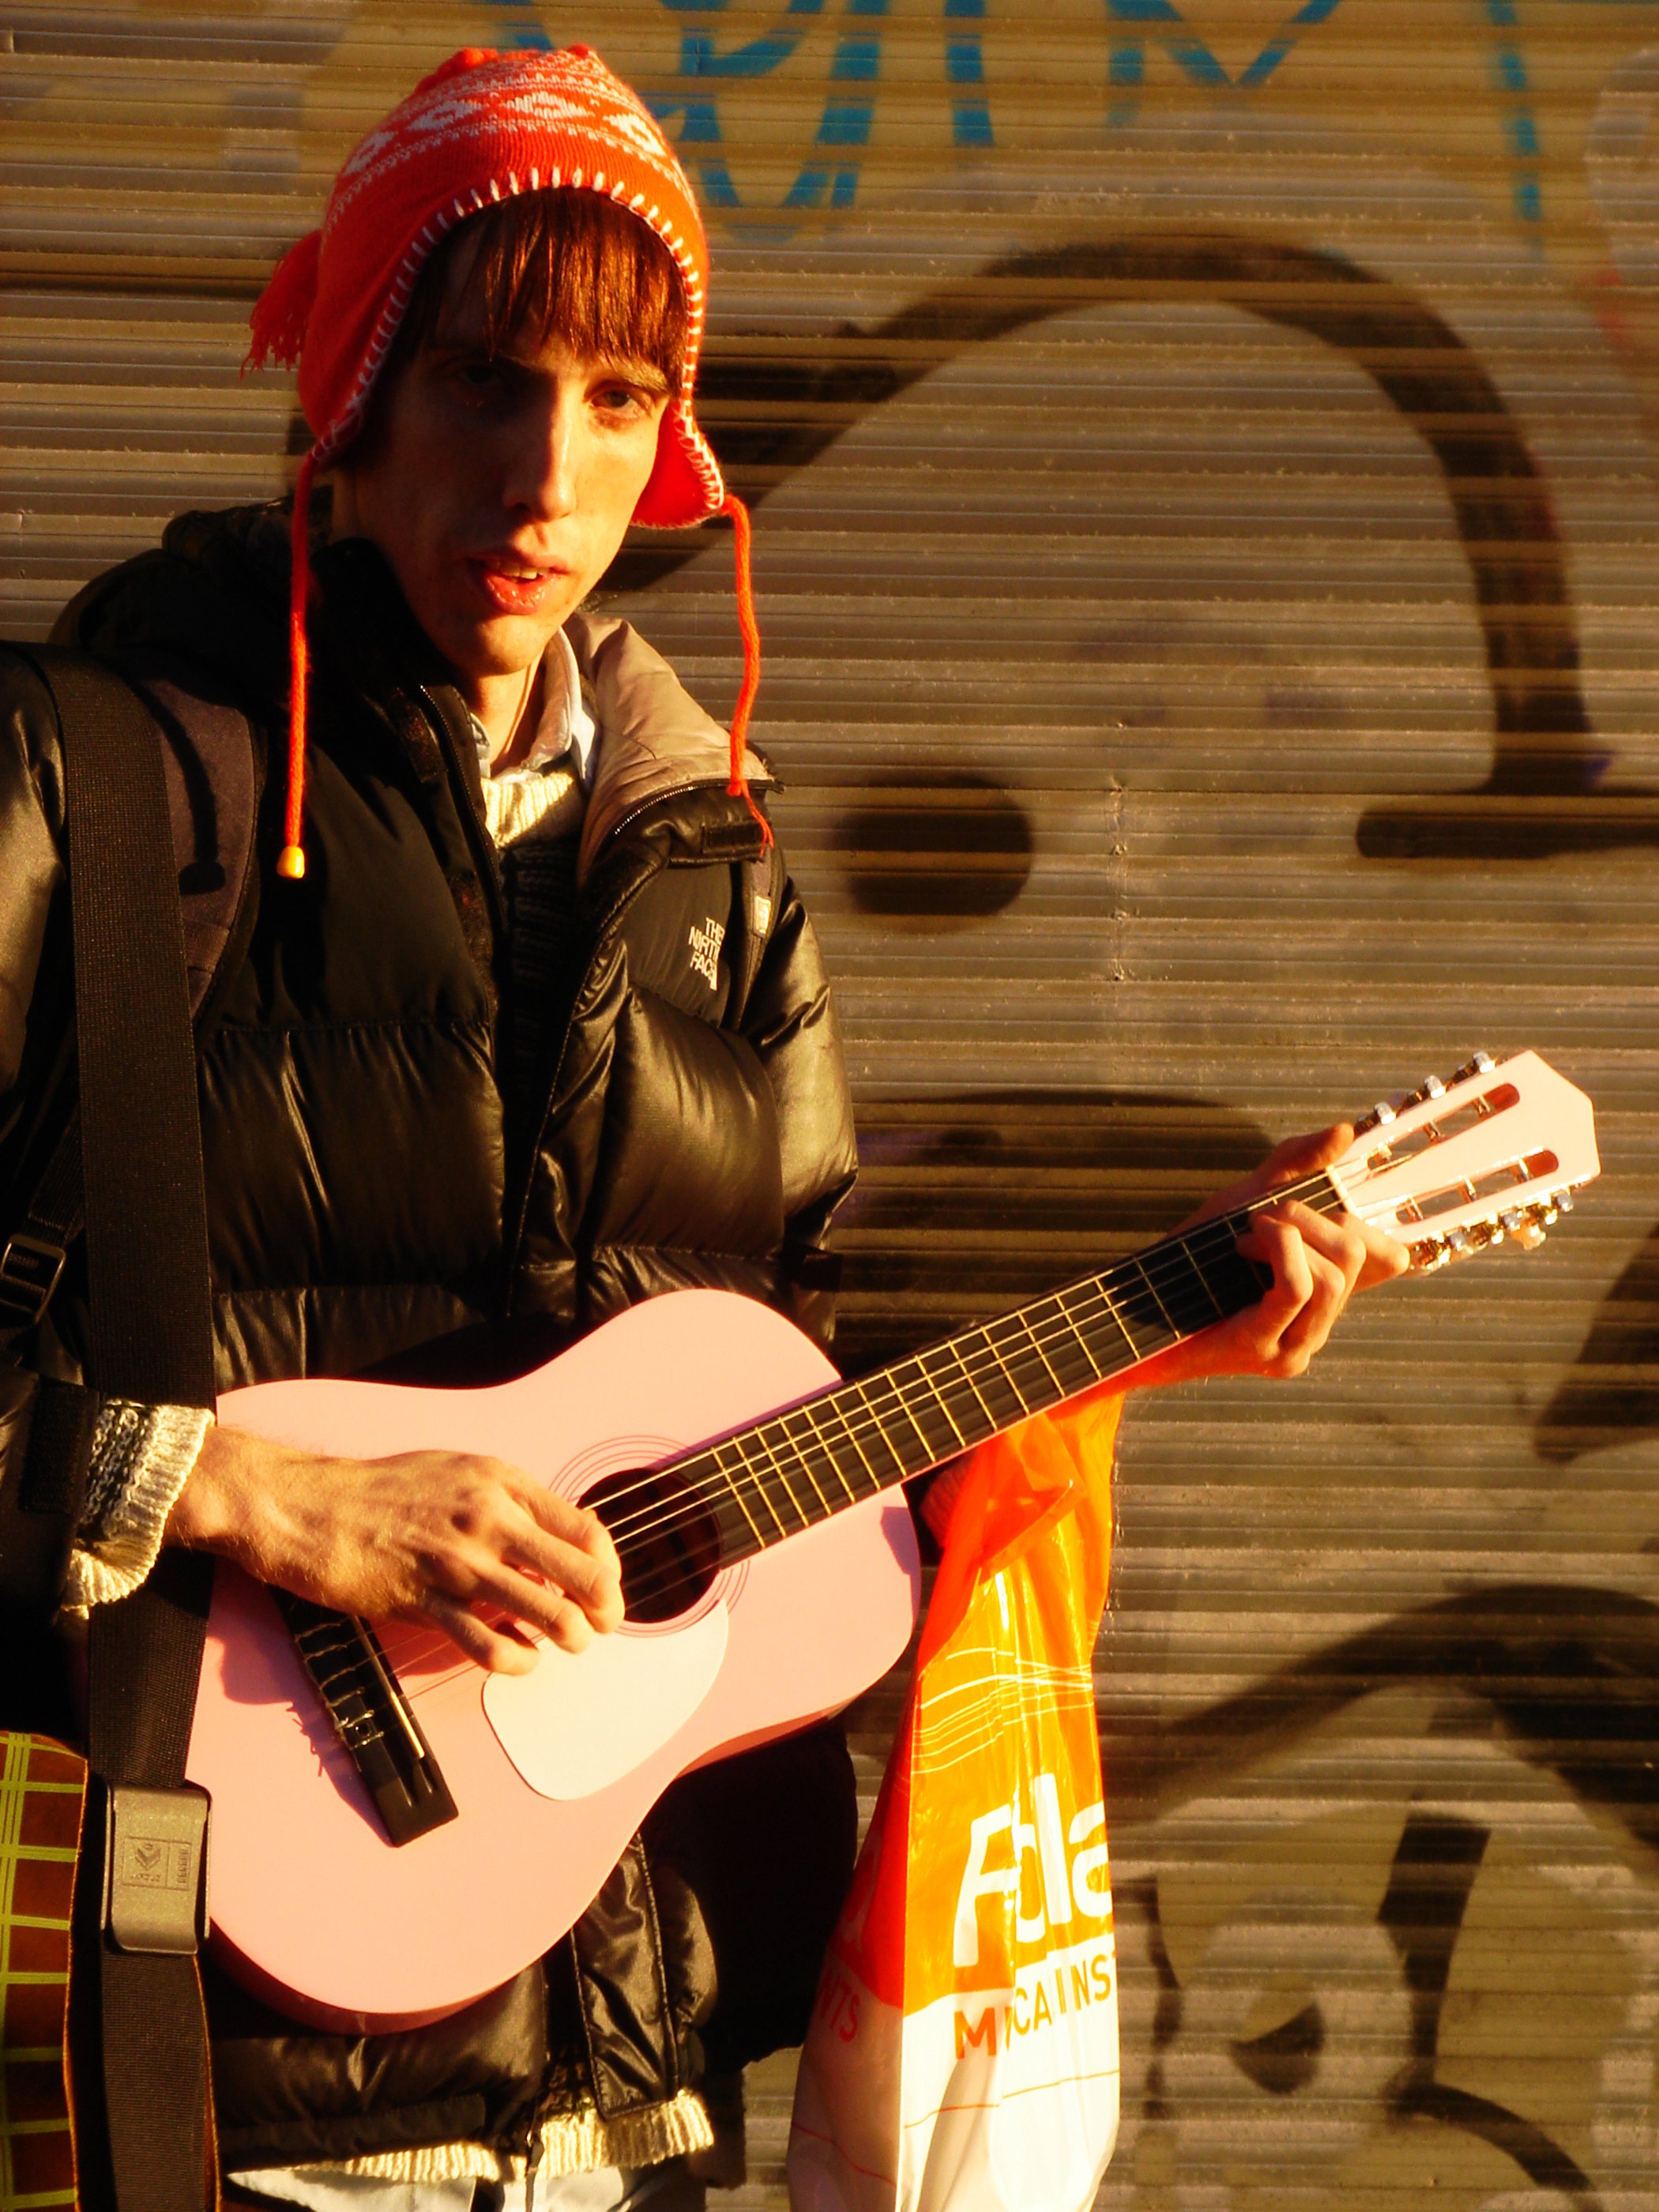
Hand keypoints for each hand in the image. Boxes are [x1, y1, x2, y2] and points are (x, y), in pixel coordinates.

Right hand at [166, 1426, 623, 1673]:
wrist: (308, 1506)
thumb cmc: (382, 1492)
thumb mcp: (459, 1473)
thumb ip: (509, 1501)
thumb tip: (558, 1537)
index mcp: (502, 1484)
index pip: (588, 1530)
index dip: (608, 1568)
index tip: (603, 1588)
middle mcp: (490, 1519)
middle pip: (582, 1573)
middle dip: (604, 1609)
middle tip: (600, 1627)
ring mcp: (459, 1562)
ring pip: (547, 1612)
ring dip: (569, 1638)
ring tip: (565, 1645)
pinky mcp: (425, 1602)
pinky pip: (491, 1644)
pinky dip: (518, 1660)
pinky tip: (519, 1657)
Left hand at [1124, 1123, 1409, 1389]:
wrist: (1132, 1310)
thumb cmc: (1189, 1256)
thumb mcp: (1246, 1199)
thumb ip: (1295, 1163)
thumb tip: (1346, 1131)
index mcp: (1324, 1296)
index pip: (1391, 1259)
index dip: (1376, 1221)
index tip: (1340, 1196)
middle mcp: (1320, 1325)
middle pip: (1361, 1253)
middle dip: (1312, 1215)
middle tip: (1265, 1214)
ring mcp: (1298, 1345)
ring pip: (1335, 1272)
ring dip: (1288, 1232)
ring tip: (1247, 1233)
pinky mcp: (1268, 1352)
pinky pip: (1299, 1287)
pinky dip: (1275, 1250)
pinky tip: (1242, 1246)